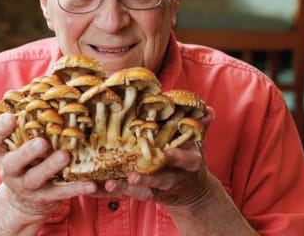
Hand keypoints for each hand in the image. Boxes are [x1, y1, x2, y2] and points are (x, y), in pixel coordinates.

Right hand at [0, 113, 96, 218]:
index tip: (11, 117)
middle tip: (41, 142)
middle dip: (27, 152)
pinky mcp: (43, 198)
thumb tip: (27, 86)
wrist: (24, 199)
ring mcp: (25, 186)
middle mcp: (9, 169)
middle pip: (13, 162)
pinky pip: (59, 193)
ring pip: (35, 178)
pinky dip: (75, 188)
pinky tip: (91, 182)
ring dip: (50, 167)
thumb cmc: (25, 157)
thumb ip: (23, 118)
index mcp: (1, 150)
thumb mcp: (18, 139)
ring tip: (65, 156)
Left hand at [101, 106, 215, 209]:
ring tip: (109, 185)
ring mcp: (159, 189)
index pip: (185, 161)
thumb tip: (209, 108)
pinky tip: (93, 189)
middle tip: (133, 176)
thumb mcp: (198, 145)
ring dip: (125, 189)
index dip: (177, 158)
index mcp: (188, 163)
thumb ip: (201, 127)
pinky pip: (127, 195)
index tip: (167, 154)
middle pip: (162, 180)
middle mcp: (174, 178)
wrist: (193, 192)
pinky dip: (111, 193)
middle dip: (148, 179)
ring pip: (142, 191)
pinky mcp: (145, 195)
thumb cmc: (190, 160)